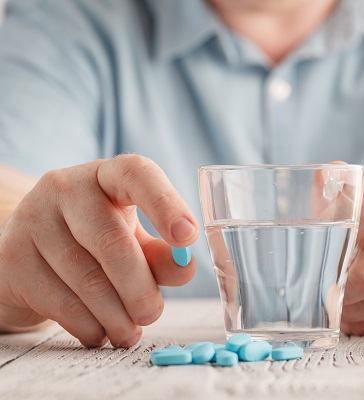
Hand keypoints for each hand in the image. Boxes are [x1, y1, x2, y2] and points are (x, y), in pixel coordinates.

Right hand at [0, 155, 198, 346]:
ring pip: (86, 278)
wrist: (30, 253)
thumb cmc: (95, 240)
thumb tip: (185, 268)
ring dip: (116, 315)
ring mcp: (34, 219)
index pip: (136, 174)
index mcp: (107, 175)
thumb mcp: (134, 240)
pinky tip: (100, 332)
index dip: (165, 204)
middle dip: (140, 287)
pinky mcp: (12, 257)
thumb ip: (162, 254)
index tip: (187, 237)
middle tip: (153, 313)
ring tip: (130, 332)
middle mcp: (67, 188)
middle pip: (112, 240)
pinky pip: (60, 301)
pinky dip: (88, 325)